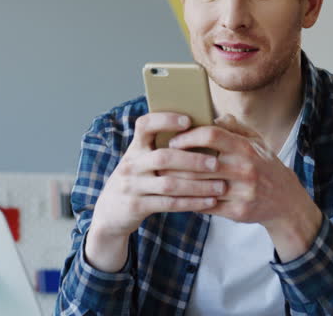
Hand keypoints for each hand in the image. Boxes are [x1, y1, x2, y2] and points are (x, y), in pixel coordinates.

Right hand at [86, 112, 224, 270]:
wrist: (111, 212)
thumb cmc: (138, 179)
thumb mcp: (142, 160)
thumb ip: (162, 147)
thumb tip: (200, 129)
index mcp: (135, 147)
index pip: (145, 125)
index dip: (165, 120)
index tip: (188, 120)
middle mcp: (131, 164)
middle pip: (164, 157)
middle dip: (193, 160)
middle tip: (217, 163)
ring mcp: (132, 186)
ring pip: (170, 184)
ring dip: (198, 186)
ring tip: (221, 186)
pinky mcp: (137, 206)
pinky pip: (169, 203)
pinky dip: (192, 203)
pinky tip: (210, 201)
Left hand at [168, 114, 322, 260]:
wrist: (286, 201)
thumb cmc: (266, 166)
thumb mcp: (257, 142)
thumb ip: (235, 127)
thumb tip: (211, 116)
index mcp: (246, 148)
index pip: (212, 134)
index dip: (189, 135)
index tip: (174, 140)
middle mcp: (245, 169)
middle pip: (201, 163)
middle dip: (176, 161)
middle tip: (160, 159)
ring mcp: (242, 192)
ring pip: (200, 186)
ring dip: (178, 182)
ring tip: (163, 177)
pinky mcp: (238, 212)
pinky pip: (206, 205)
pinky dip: (189, 200)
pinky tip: (177, 195)